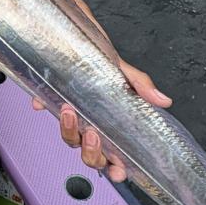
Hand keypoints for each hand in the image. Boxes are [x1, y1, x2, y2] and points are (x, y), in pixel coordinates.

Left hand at [32, 59, 171, 181]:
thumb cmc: (103, 58)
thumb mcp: (124, 72)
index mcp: (111, 126)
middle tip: (93, 133)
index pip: (115, 158)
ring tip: (69, 111)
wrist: (79, 34)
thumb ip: (141, 86)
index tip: (118, 170)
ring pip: (70, 138)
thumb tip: (163, 100)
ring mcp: (73, 116)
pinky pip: (44, 107)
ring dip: (69, 130)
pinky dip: (42, 104)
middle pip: (91, 156)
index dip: (116, 170)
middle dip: (91, 152)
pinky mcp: (52, 100)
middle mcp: (92, 125)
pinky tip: (41, 100)